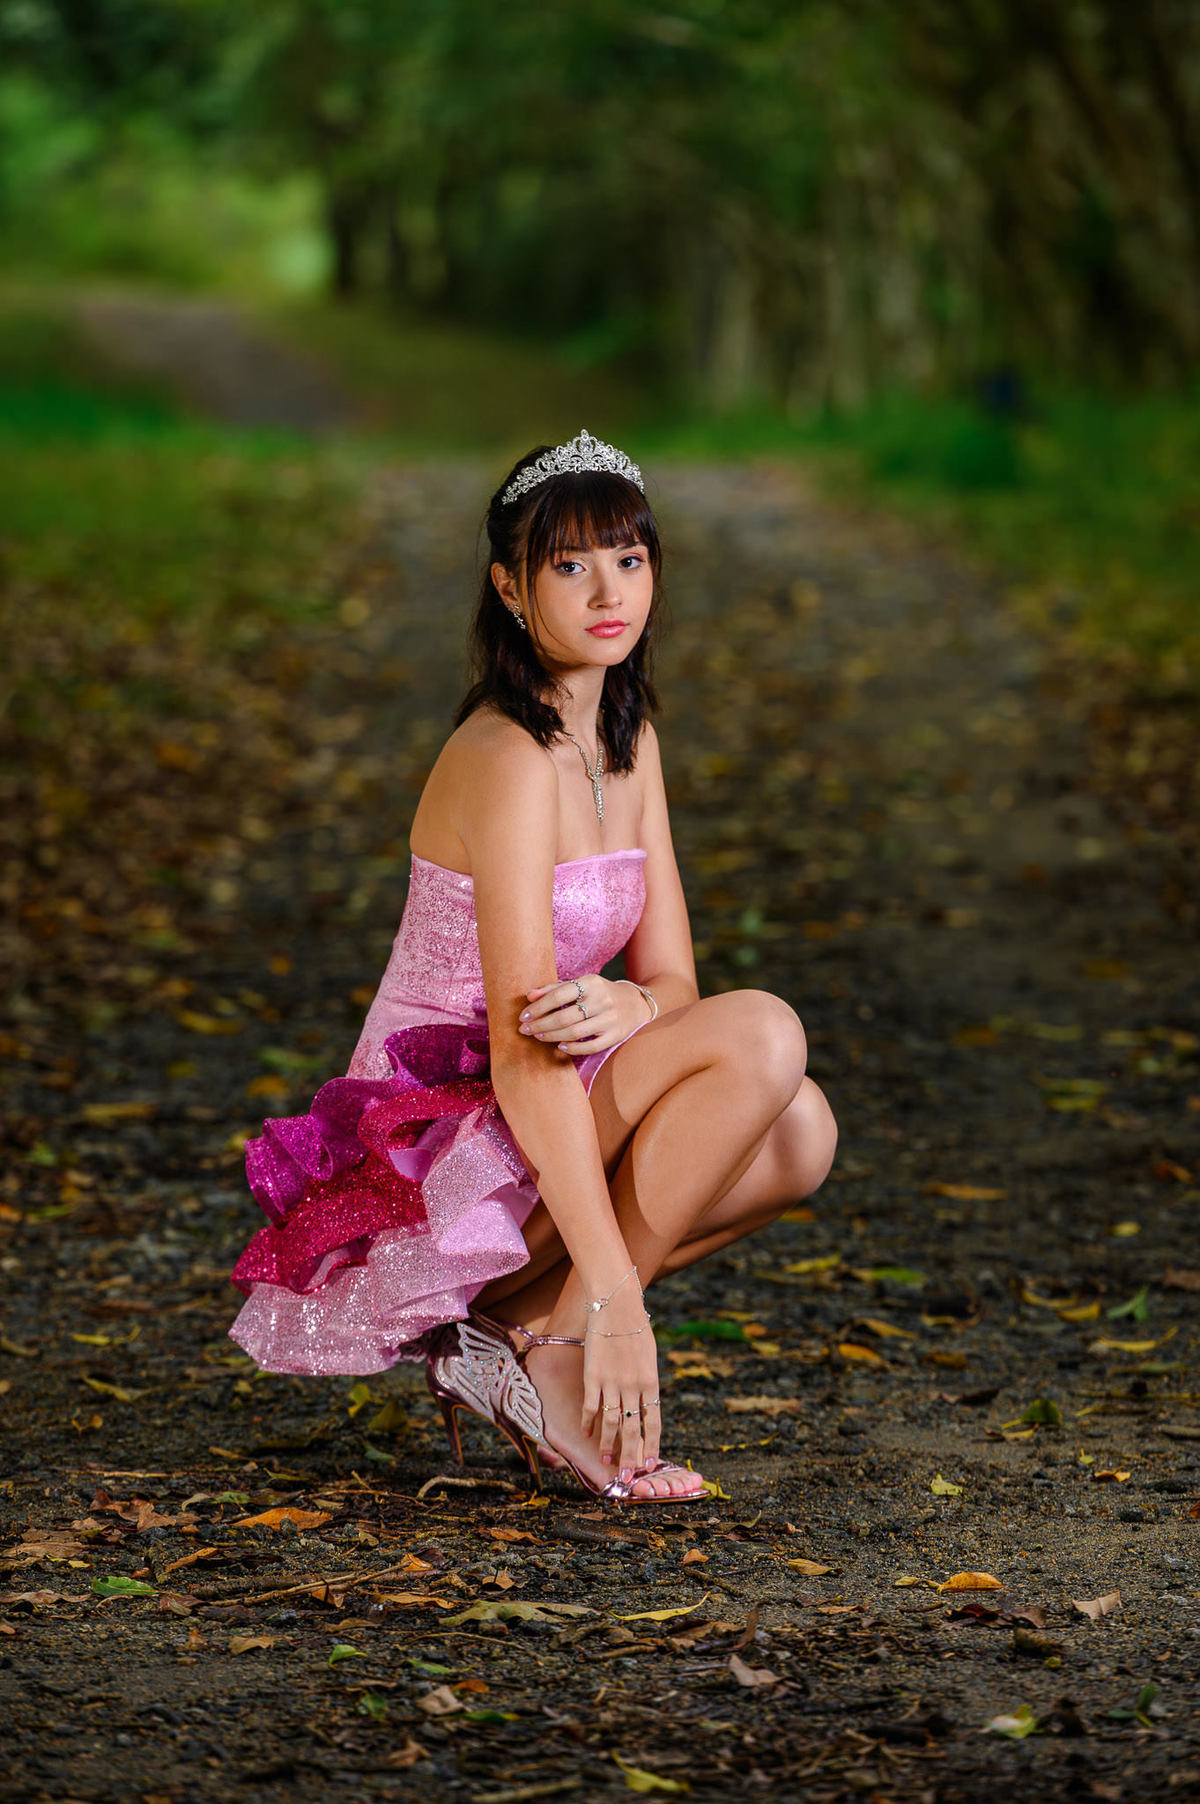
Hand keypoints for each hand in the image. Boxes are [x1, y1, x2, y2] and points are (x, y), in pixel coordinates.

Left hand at [518, 974, 651, 1057]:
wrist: (636, 1003)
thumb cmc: (600, 993)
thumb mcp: (581, 985)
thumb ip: (555, 989)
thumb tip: (529, 996)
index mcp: (591, 983)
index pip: (559, 995)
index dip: (538, 1007)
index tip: (523, 1016)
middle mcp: (602, 1000)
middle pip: (565, 1017)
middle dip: (541, 1024)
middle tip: (525, 1030)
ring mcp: (610, 1019)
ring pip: (575, 1033)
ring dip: (552, 1036)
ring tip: (539, 1036)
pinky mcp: (616, 1035)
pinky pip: (591, 1046)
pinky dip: (573, 1048)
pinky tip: (560, 1046)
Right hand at [579, 1289, 661, 1475]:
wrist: (618, 1305)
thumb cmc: (637, 1327)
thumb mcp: (649, 1357)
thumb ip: (647, 1382)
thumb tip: (646, 1403)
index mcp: (651, 1382)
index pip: (653, 1422)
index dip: (650, 1445)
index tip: (648, 1464)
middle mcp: (633, 1387)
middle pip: (633, 1429)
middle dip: (630, 1456)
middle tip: (627, 1477)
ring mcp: (612, 1382)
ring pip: (611, 1423)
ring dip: (608, 1445)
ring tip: (607, 1461)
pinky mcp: (593, 1375)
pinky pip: (590, 1405)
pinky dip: (587, 1421)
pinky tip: (585, 1432)